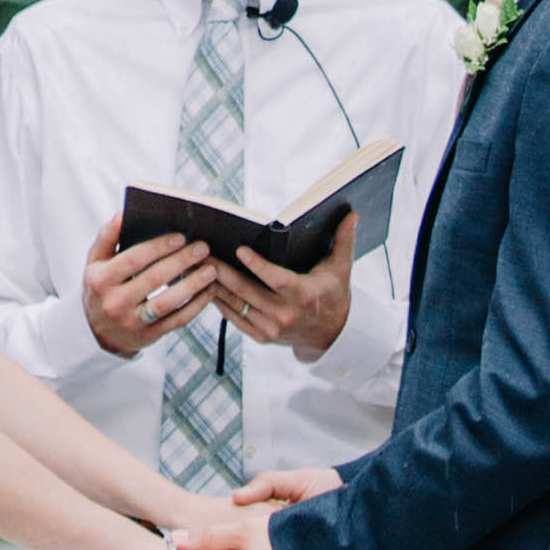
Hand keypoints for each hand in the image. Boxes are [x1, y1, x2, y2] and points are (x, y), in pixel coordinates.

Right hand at [85, 210, 216, 359]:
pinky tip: (209, 291)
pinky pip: (177, 320)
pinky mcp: (149, 336)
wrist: (97, 331)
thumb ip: (107, 236)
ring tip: (211, 269)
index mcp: (101, 280)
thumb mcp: (95, 262)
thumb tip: (123, 213)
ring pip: (168, 303)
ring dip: (193, 285)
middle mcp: (115, 302)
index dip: (158, 247)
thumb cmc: (101, 286)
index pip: (133, 259)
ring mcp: (132, 322)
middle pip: (154, 279)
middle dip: (181, 261)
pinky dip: (196, 305)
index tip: (180, 237)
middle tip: (203, 248)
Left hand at [208, 211, 355, 354]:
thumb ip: (344, 239)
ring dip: (214, 285)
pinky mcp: (261, 337)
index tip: (240, 249)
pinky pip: (234, 318)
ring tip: (196, 266)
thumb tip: (352, 213)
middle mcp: (284, 314)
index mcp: (303, 295)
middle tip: (202, 253)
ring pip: (235, 304)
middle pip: (246, 291)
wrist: (332, 334)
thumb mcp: (341, 268)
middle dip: (221, 271)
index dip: (257, 265)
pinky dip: (219, 302)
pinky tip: (206, 286)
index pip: (275, 279)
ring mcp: (271, 328)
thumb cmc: (334, 294)